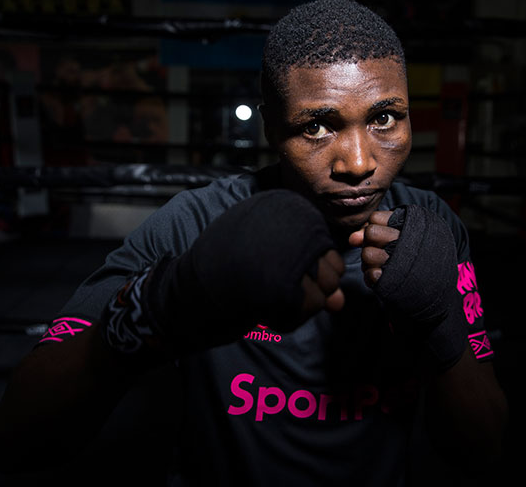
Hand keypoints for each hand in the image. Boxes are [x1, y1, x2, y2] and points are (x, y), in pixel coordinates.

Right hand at [135, 189, 341, 352]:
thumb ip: (307, 270)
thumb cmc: (227, 270)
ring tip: (274, 300)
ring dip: (304, 305)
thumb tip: (340, 300)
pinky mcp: (279, 284)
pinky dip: (292, 318)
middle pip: (331, 267)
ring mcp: (284, 254)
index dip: (314, 268)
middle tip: (284, 293)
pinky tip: (269, 312)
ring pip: (323, 289)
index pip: (325, 244)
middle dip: (316, 289)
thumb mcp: (269, 256)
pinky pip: (307, 307)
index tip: (290, 274)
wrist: (186, 291)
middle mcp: (287, 225)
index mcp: (282, 207)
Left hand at [348, 206, 467, 370]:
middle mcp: (409, 242)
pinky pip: (370, 275)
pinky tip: (383, 279)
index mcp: (413, 227)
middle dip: (369, 243)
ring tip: (383, 266)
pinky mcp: (396, 283)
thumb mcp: (400, 242)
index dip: (373, 228)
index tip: (383, 238)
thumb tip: (352, 238)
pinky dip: (372, 278)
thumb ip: (374, 234)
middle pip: (370, 233)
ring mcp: (402, 263)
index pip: (376, 218)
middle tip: (382, 252)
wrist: (437, 298)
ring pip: (367, 254)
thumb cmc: (417, 264)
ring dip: (369, 262)